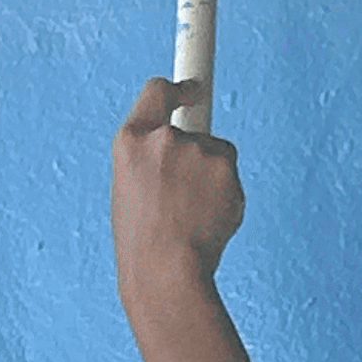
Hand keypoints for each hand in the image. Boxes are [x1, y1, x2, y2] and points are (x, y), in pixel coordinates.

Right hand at [111, 76, 242, 306]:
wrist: (165, 271)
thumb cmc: (144, 243)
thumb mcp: (130, 190)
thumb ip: (153, 162)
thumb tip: (186, 154)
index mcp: (130, 141)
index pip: (157, 93)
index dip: (178, 89)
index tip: (193, 90)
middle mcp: (162, 137)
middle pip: (196, 132)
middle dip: (200, 159)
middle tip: (189, 196)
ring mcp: (196, 150)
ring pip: (218, 156)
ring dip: (212, 181)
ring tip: (191, 217)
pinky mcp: (225, 167)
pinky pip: (232, 178)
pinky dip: (227, 197)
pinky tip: (209, 221)